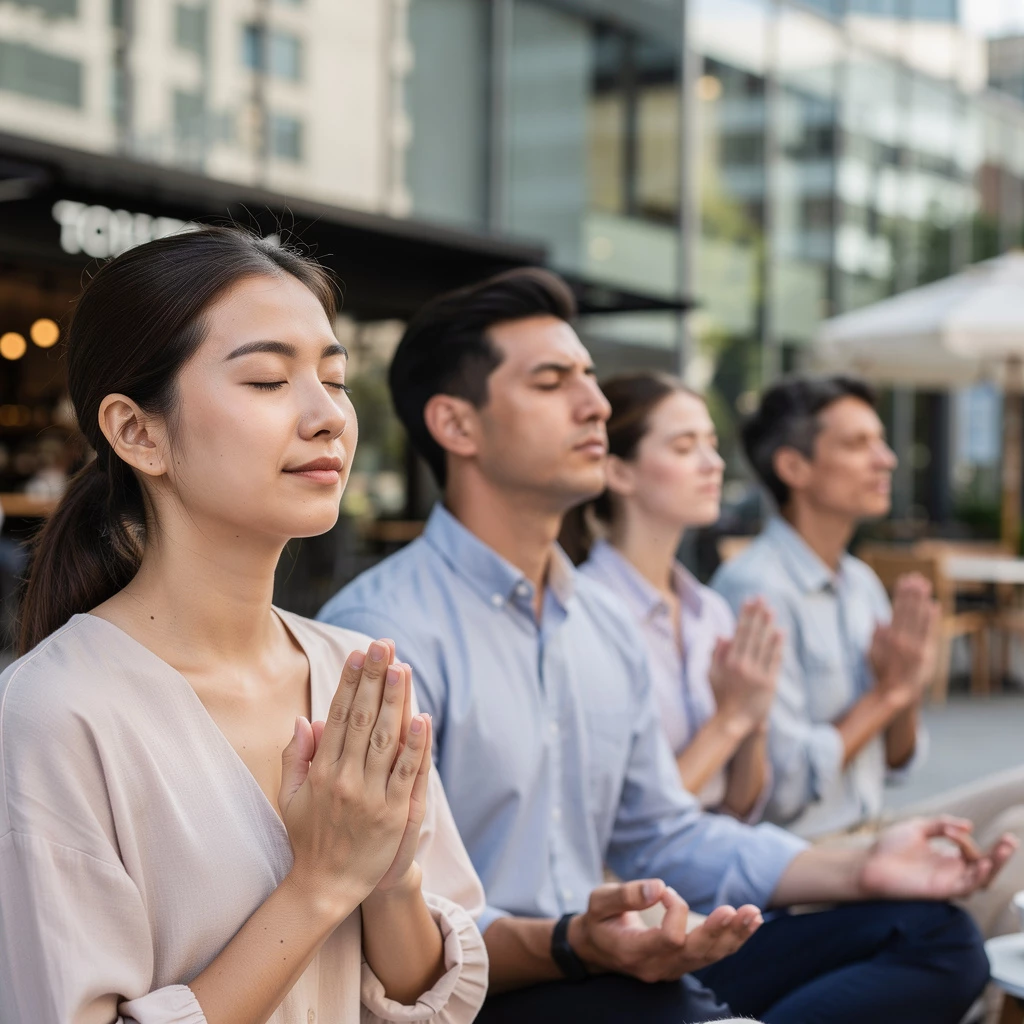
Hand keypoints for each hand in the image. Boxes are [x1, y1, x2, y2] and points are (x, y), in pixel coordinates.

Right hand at [278, 640, 431, 917]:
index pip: (338, 717)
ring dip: (395, 701)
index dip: (350, 683)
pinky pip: (407, 773)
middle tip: (382, 645)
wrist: (326, 886)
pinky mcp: (393, 813)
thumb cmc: (309, 837)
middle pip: (363, 719)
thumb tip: (303, 719)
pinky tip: (422, 717)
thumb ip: (297, 756)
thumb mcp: (292, 796)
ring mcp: (371, 796)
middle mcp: (345, 779)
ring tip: (401, 668)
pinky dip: (415, 745)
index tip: (358, 655)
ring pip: (385, 739)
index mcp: (321, 771)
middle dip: (373, 679)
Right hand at [566, 879, 761, 982]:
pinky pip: (711, 956)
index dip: (675, 910)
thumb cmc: (598, 920)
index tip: (664, 890)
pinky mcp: (683, 964)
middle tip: (741, 910)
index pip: (669, 938)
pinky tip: (750, 924)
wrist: (595, 948)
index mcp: (635, 952)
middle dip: (720, 931)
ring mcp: (672, 969)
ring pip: (710, 957)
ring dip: (734, 936)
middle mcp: (657, 967)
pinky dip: (732, 940)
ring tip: (754, 915)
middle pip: (697, 953)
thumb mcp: (599, 901)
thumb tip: (658, 886)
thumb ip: (626, 895)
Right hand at [709, 598, 782, 732]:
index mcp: (729, 661)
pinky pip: (774, 660)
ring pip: (764, 644)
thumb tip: (722, 635)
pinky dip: (777, 645)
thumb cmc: (721, 697)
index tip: (749, 601)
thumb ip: (716, 654)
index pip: (738, 632)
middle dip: (757, 615)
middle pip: (752, 634)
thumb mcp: (712, 674)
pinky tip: (780, 632)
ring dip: (768, 625)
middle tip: (763, 599)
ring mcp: (757, 673)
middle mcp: (743, 664)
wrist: (733, 721)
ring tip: (771, 610)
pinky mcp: (769, 683)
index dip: (744, 615)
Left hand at [859, 816, 1018, 900]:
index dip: (965, 839)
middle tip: (1010, 841)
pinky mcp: (941, 891)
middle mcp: (951, 871)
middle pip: (985, 867)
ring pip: (981, 879)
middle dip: (1000, 855)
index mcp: (946, 857)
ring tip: (1004, 849)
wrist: (868, 863)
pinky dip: (977, 877)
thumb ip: (942, 824)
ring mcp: (947, 882)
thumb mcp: (918, 827)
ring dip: (994, 865)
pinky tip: (984, 865)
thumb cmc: (889, 847)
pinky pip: (966, 888)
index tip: (951, 830)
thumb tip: (970, 825)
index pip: (970, 850)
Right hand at [870, 574, 939, 707]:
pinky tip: (934, 605)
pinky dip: (932, 618)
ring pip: (920, 618)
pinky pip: (930, 632)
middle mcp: (904, 641)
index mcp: (889, 639)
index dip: (901, 594)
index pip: (897, 610)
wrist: (897, 694)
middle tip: (916, 577)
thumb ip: (876, 636)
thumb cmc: (882, 673)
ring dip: (922, 600)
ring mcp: (917, 647)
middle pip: (909, 611)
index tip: (903, 580)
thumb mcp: (871, 654)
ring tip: (925, 584)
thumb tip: (878, 618)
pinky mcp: (927, 653)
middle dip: (912, 593)